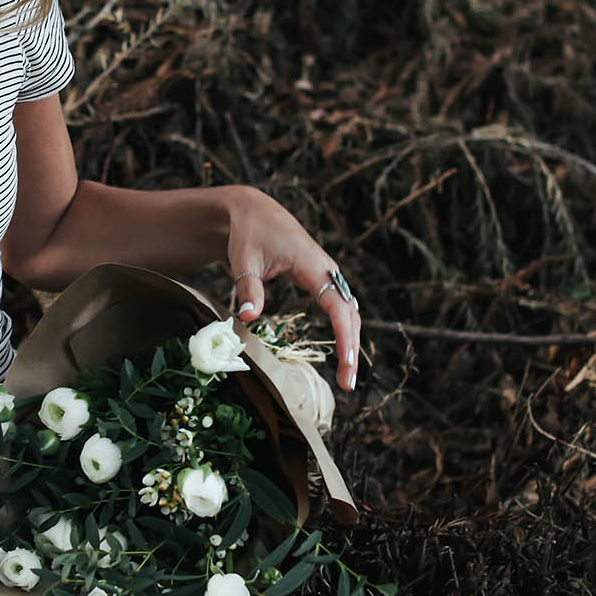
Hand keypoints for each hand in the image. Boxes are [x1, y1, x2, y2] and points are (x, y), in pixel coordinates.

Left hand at [224, 187, 362, 391]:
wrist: (253, 211)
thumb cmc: (248, 234)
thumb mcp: (244, 260)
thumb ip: (248, 289)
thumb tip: (249, 319)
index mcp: (312, 265)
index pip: (337, 306)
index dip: (343, 336)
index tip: (346, 363)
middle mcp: (327, 270)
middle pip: (350, 314)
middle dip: (351, 348)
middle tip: (347, 384)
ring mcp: (327, 274)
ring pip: (349, 311)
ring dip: (350, 342)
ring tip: (346, 376)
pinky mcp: (321, 278)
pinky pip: (340, 307)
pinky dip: (344, 330)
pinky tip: (342, 352)